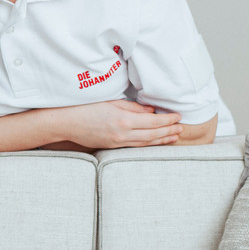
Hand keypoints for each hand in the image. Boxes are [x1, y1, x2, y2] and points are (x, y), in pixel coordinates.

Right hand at [49, 99, 182, 149]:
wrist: (67, 123)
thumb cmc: (86, 108)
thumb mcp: (111, 102)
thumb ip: (132, 108)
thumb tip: (151, 111)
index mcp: (124, 120)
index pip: (153, 121)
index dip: (167, 120)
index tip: (178, 117)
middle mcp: (123, 134)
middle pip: (153, 134)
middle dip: (169, 131)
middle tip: (181, 128)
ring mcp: (118, 143)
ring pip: (146, 143)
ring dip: (162, 140)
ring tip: (174, 137)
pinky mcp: (113, 147)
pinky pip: (135, 146)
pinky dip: (148, 144)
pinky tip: (155, 142)